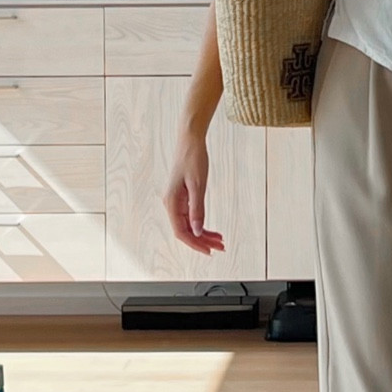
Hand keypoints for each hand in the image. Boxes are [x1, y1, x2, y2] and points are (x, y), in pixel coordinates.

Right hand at [163, 138, 225, 254]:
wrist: (190, 141)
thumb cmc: (193, 158)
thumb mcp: (198, 185)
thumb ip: (197, 209)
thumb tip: (197, 231)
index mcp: (171, 202)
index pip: (181, 232)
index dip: (195, 244)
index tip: (209, 251)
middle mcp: (171, 204)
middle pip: (186, 231)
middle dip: (203, 241)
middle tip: (220, 247)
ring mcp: (176, 201)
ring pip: (189, 225)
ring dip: (204, 234)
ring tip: (220, 241)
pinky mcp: (183, 197)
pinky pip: (191, 216)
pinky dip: (202, 224)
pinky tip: (212, 229)